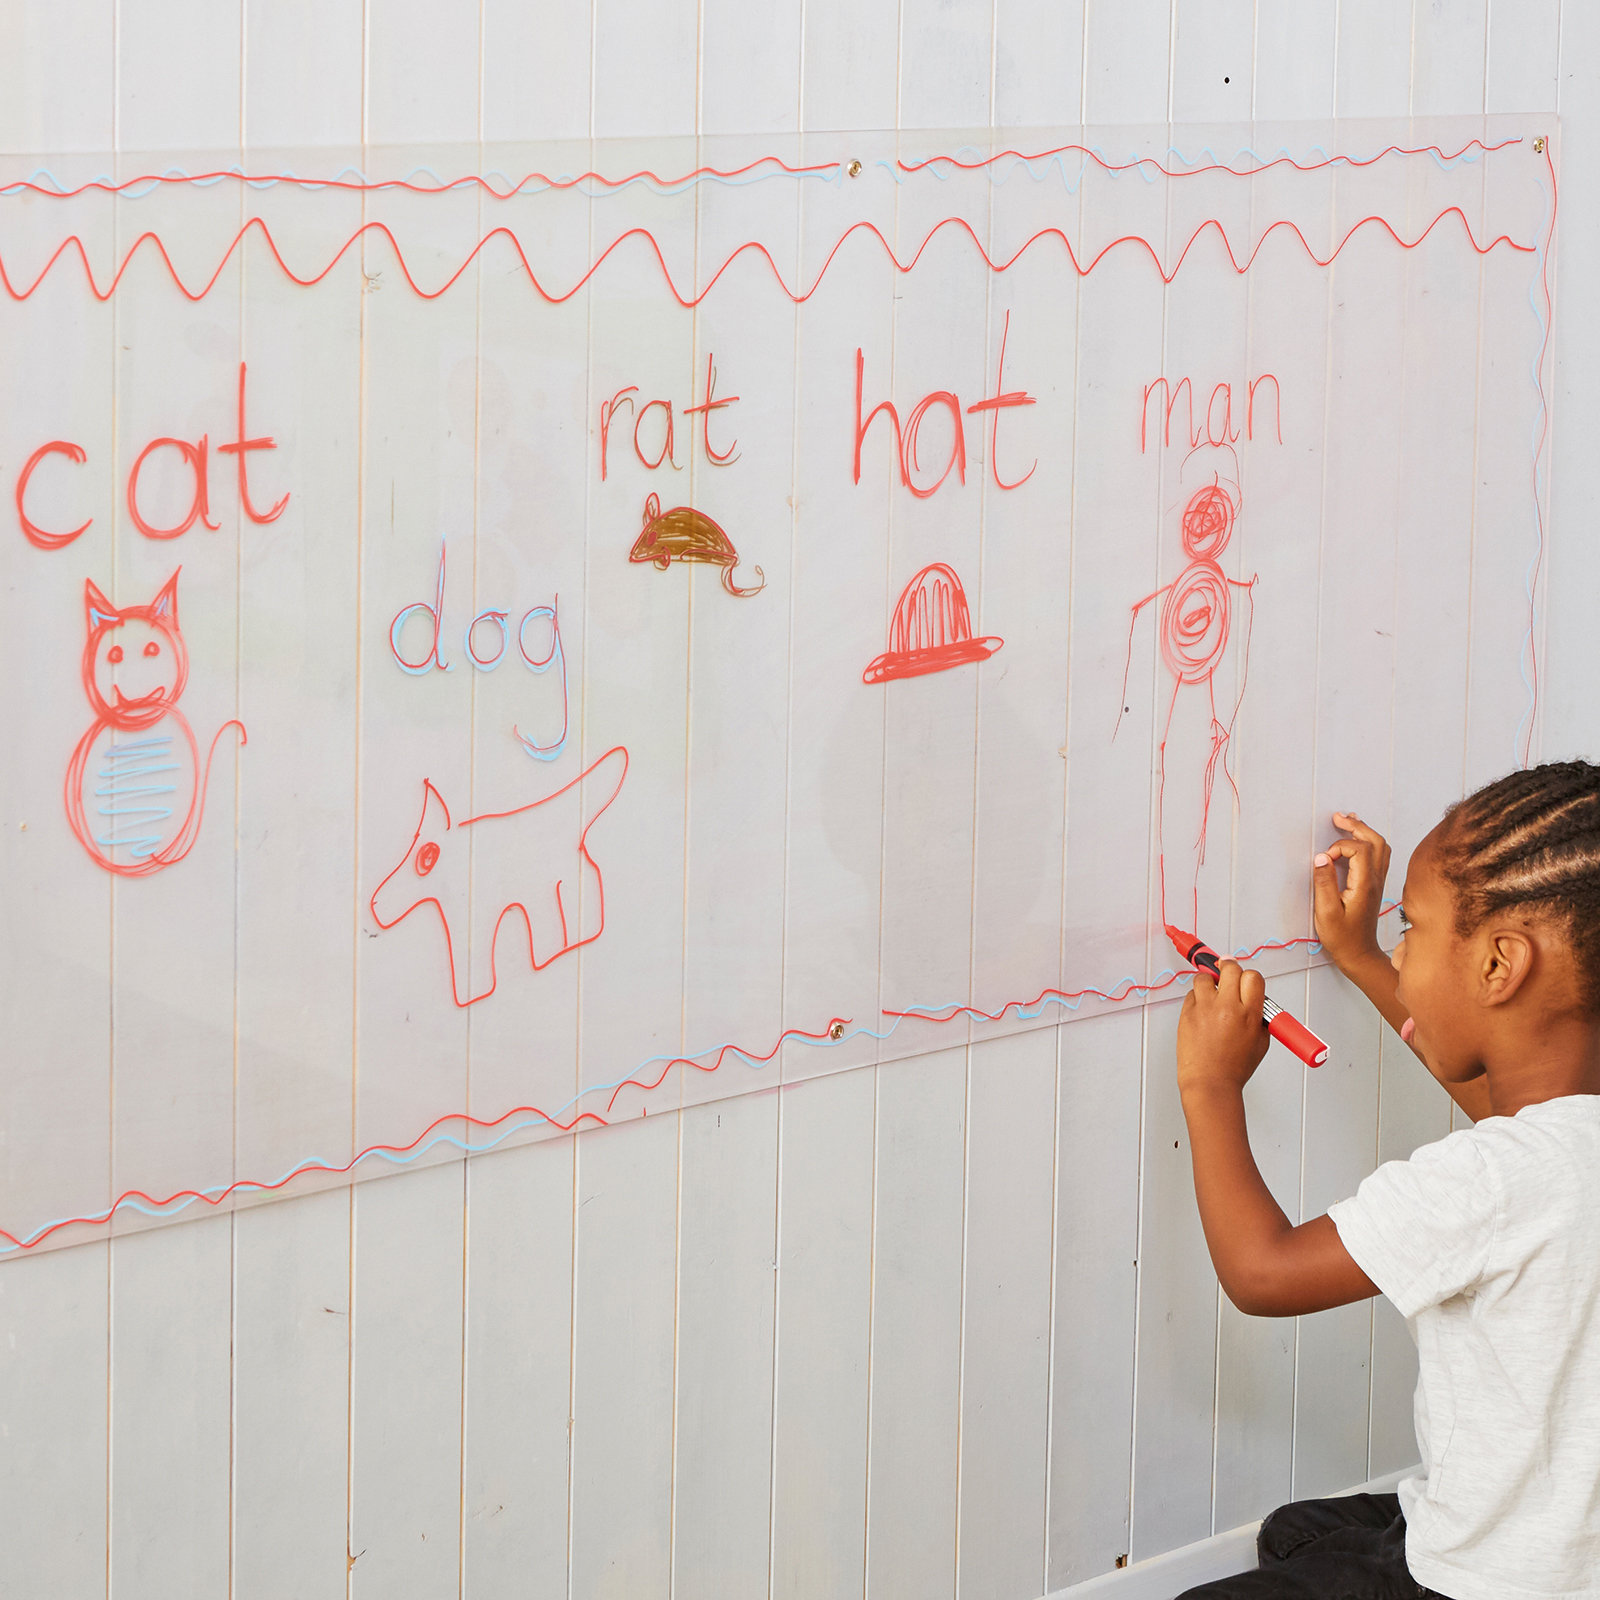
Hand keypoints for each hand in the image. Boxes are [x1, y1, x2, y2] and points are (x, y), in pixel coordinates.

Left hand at [1177, 960, 1270, 1099]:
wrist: (1210, 1082)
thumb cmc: (1234, 1068)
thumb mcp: (1260, 1043)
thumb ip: (1259, 1018)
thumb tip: (1254, 1000)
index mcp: (1250, 1014)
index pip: (1253, 977)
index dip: (1249, 976)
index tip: (1244, 979)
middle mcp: (1228, 1007)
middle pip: (1229, 968)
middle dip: (1228, 968)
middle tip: (1226, 974)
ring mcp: (1205, 1009)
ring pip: (1205, 977)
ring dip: (1209, 982)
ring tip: (1212, 995)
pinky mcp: (1187, 1013)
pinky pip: (1192, 993)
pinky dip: (1197, 998)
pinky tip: (1202, 1012)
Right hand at [1312, 813, 1391, 972]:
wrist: (1359, 954)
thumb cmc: (1342, 937)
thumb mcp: (1326, 912)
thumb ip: (1323, 883)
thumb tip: (1321, 858)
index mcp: (1364, 884)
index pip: (1359, 850)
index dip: (1338, 847)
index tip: (1323, 860)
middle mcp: (1376, 879)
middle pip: (1375, 841)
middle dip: (1356, 826)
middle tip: (1337, 818)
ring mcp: (1378, 881)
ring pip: (1380, 846)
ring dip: (1364, 831)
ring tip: (1347, 821)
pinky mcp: (1375, 884)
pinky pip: (1378, 855)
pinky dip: (1367, 841)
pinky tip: (1356, 839)